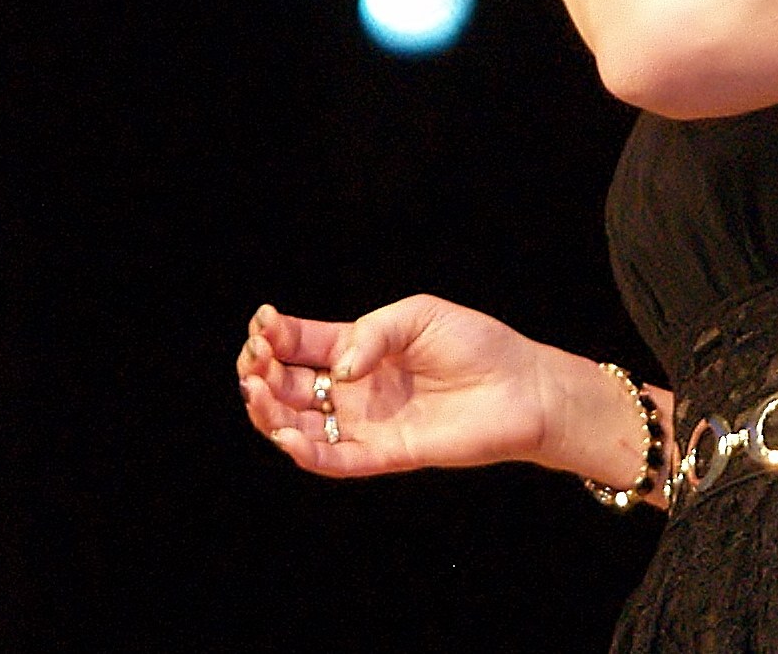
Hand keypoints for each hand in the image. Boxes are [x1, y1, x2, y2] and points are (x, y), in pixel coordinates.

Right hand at [235, 295, 556, 479]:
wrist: (522, 386)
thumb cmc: (476, 344)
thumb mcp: (418, 315)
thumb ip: (372, 333)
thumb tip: (339, 369)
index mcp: (358, 348)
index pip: (299, 345)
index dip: (273, 336)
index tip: (263, 325)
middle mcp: (354, 389)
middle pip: (289, 387)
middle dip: (261, 374)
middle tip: (256, 362)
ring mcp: (366, 423)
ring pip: (300, 427)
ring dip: (270, 413)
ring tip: (258, 393)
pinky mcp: (384, 454)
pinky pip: (335, 461)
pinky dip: (305, 453)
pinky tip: (286, 435)